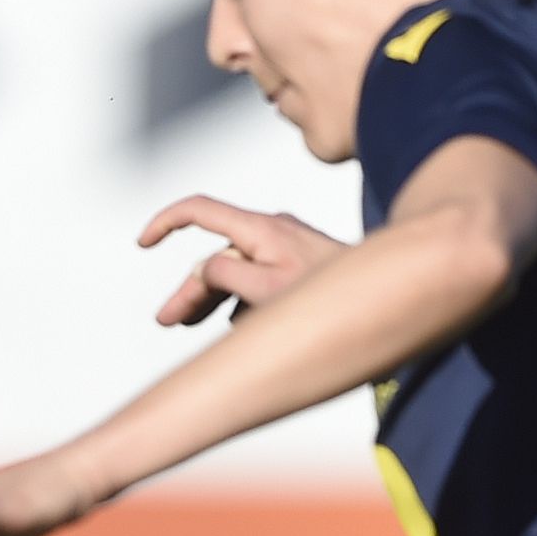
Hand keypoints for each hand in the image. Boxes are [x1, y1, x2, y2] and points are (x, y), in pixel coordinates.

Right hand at [142, 193, 340, 326]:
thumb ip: (226, 277)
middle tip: (167, 320)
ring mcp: (287, 246)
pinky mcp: (299, 262)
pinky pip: (259, 276)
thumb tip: (205, 271)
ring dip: (213, 298)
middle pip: (216, 255)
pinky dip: (243, 297)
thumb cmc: (334, 295)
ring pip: (237, 269)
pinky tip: (239, 323)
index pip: (200, 210)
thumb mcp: (267, 292)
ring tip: (191, 325)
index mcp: (261, 230)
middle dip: (189, 288)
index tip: (144, 242)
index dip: (166, 222)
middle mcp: (271, 231)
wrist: (392, 293)